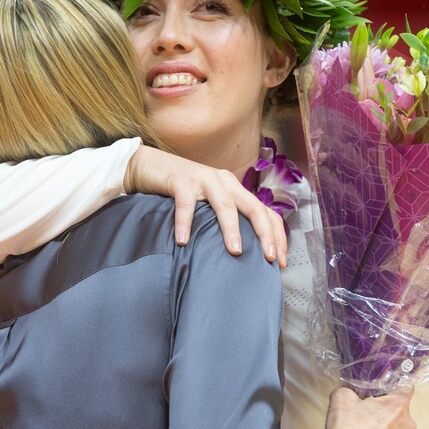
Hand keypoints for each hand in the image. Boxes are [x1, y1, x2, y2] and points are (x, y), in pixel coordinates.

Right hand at [124, 144, 287, 267]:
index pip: (265, 212)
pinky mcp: (181, 180)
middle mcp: (224, 181)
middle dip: (265, 233)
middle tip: (269, 258)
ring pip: (224, 205)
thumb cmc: (180, 192)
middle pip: (253, 207)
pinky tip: (183, 241)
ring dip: (232, 229)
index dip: (276, 236)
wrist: (149, 166)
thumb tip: (238, 255)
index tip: (279, 262)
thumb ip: (222, 220)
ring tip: (236, 252)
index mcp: (235, 189)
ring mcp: (203, 179)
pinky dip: (185, 223)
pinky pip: (186, 204)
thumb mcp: (207, 205)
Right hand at [325, 386, 415, 428]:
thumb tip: (351, 393)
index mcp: (398, 406)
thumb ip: (350, 390)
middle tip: (367, 416)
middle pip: (400, 413)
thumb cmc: (347, 427)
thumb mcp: (342, 397)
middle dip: (386, 413)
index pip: (406, 387)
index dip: (395, 387)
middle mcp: (408, 426)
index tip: (384, 390)